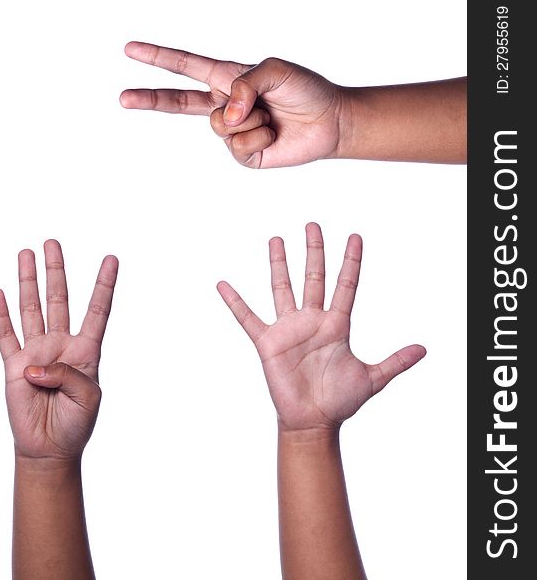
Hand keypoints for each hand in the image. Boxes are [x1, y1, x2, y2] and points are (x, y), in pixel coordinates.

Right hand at [0, 240, 117, 461]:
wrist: (48, 449)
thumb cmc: (75, 424)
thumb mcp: (87, 397)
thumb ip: (66, 374)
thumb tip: (33, 364)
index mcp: (85, 351)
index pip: (97, 311)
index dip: (104, 285)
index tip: (112, 259)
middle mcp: (60, 345)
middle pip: (58, 299)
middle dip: (56, 271)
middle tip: (52, 242)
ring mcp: (35, 353)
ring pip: (31, 309)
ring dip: (28, 282)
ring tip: (26, 253)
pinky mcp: (13, 366)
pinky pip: (6, 335)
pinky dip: (0, 314)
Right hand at [120, 41, 345, 168]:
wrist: (329, 121)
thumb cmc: (305, 90)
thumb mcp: (276, 71)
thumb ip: (244, 85)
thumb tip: (226, 114)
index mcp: (226, 78)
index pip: (185, 66)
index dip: (157, 57)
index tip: (130, 49)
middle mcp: (223, 104)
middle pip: (176, 101)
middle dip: (149, 99)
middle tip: (123, 98)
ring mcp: (231, 131)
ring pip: (219, 125)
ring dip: (249, 119)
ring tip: (270, 117)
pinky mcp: (242, 154)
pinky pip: (237, 146)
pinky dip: (258, 138)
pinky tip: (272, 134)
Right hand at [217, 223, 425, 430]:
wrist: (313, 421)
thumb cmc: (340, 401)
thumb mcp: (373, 378)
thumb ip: (396, 362)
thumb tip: (424, 349)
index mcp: (337, 325)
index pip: (346, 285)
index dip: (351, 262)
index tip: (355, 237)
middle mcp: (312, 321)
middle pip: (314, 277)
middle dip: (314, 251)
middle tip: (313, 225)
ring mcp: (288, 329)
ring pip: (283, 288)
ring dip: (280, 264)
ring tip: (276, 239)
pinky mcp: (267, 343)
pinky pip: (247, 318)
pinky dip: (234, 302)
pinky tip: (223, 284)